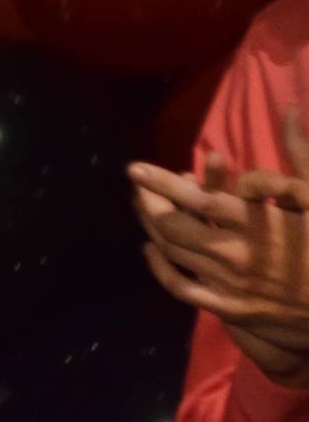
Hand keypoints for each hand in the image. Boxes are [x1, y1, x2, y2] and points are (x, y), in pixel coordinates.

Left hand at [128, 108, 308, 387]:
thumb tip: (281, 121)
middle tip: (137, 185)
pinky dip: (160, 267)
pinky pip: (181, 287)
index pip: (193, 197)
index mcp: (254, 223)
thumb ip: (294, 163)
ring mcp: (229, 283)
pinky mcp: (230, 308)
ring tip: (141, 206)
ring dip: (150, 226)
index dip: (159, 182)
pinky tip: (152, 250)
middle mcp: (234, 252)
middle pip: (170, 225)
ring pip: (171, 252)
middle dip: (147, 201)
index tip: (135, 169)